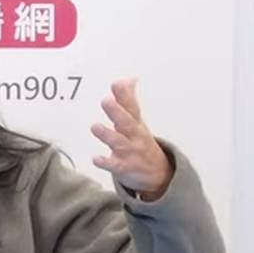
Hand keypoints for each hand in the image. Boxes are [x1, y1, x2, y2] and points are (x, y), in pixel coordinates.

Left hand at [91, 78, 171, 199]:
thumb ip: (127, 99)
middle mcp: (134, 135)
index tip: (118, 82)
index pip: (131, 106)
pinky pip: (115, 165)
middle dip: (116, 111)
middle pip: (126, 122)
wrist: (158, 173)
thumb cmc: (140, 141)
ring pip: (118, 142)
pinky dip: (105, 162)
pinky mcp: (124, 167)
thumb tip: (126, 78)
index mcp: (135, 122)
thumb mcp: (136, 120)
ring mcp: (130, 151)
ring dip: (107, 134)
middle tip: (106, 100)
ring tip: (95, 126)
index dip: (124, 94)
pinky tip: (95, 158)